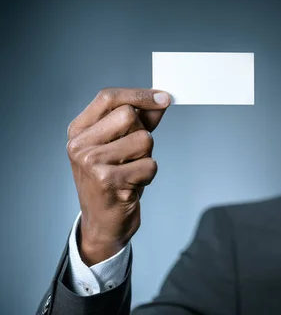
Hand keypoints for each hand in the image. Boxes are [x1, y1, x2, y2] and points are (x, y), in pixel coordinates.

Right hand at [66, 88, 170, 265]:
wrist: (103, 222)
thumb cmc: (114, 180)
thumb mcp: (122, 146)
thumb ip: (140, 120)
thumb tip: (162, 98)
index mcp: (78, 131)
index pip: (108, 97)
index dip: (139, 94)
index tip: (164, 97)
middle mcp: (79, 145)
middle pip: (129, 115)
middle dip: (142, 133)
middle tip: (133, 154)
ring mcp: (91, 163)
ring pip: (144, 140)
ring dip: (147, 156)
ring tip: (131, 171)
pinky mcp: (108, 181)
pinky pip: (149, 165)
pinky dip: (149, 175)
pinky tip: (133, 185)